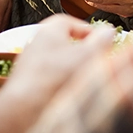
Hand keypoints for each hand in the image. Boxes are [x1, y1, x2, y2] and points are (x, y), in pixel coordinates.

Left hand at [0, 15, 113, 132]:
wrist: (22, 109)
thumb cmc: (56, 76)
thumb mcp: (87, 56)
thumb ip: (101, 42)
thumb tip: (109, 30)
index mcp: (48, 30)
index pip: (69, 22)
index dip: (87, 31)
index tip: (103, 42)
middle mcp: (36, 44)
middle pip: (64, 44)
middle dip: (84, 54)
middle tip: (99, 63)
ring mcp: (30, 66)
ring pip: (58, 64)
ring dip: (74, 72)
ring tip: (89, 83)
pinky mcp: (28, 86)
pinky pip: (50, 81)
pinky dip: (63, 86)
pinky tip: (73, 97)